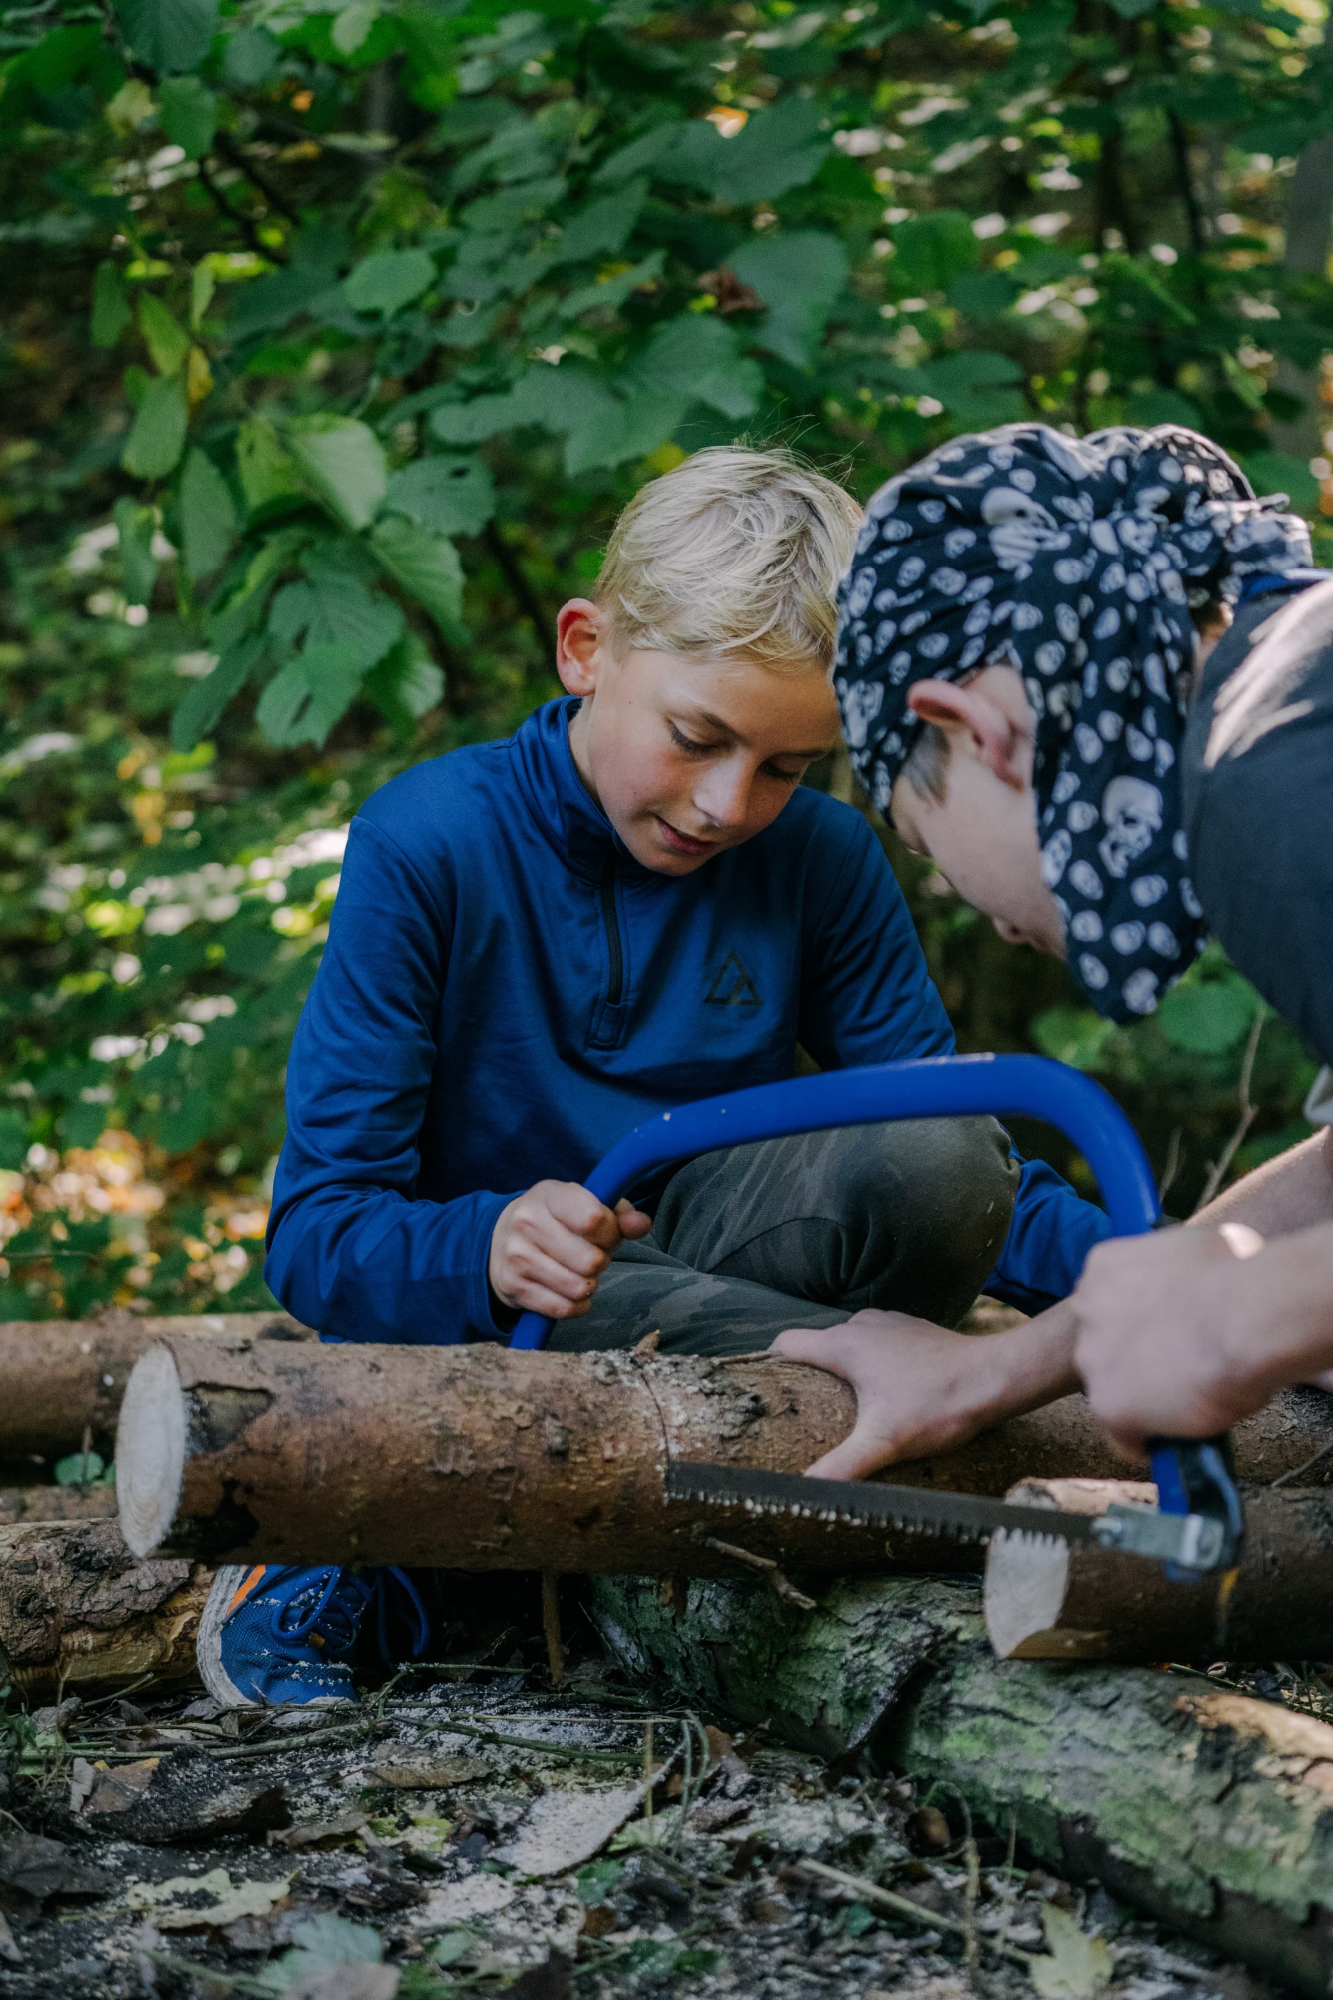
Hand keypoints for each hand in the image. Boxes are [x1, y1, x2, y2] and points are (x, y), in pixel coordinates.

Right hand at [489, 1182, 650, 1318]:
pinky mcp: (512, 1286)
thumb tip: (642, 1225)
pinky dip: (577, 1305)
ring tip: (577, 1271)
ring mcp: (516, 1255)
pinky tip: (569, 1291)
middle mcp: (527, 1222)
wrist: (502, 1237)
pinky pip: (564, 1308)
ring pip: (578, 1287)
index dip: (611, 1232)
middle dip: (600, 1261)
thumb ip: (620, 1215)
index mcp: (549, 1195)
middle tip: (590, 1255)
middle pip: (590, 1260)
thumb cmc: (557, 1220)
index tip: (605, 1232)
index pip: (593, 1219)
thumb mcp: (585, 1205)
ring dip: (588, 1285)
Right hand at [772, 1310, 1013, 1480]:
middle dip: (806, 1375)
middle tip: (804, 1412)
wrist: (996, 1377)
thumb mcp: (886, 1440)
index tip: (767, 1393)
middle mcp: (861, 1325)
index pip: (785, 1343)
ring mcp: (889, 1323)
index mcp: (844, 1344)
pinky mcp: (912, 1329)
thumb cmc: (940, 1404)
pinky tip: (884, 1390)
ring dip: (840, 1368)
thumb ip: (842, 1465)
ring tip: (842, 1404)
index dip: (770, 1366)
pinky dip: (870, 1361)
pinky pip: (876, 1342)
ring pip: (847, 1342)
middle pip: (816, 1345)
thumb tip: (803, 1488)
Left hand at [1071, 1223, 1276, 1456]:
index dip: (1140, 1324)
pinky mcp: (1107, 1406)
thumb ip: (1182, 1266)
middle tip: (1179, 1372)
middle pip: (1103, 1347)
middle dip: (1135, 1360)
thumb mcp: (1203, 1248)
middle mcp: (1085, 1310)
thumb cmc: (1240, 1277)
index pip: (1108, 1303)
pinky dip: (1144, 1443)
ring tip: (1183, 1410)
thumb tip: (1204, 1278)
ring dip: (1140, 1403)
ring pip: (1110, 1392)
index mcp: (1104, 1266)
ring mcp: (1092, 1360)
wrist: (1245, 1317)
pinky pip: (1122, 1437)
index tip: (1167, 1335)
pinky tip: (1171, 1442)